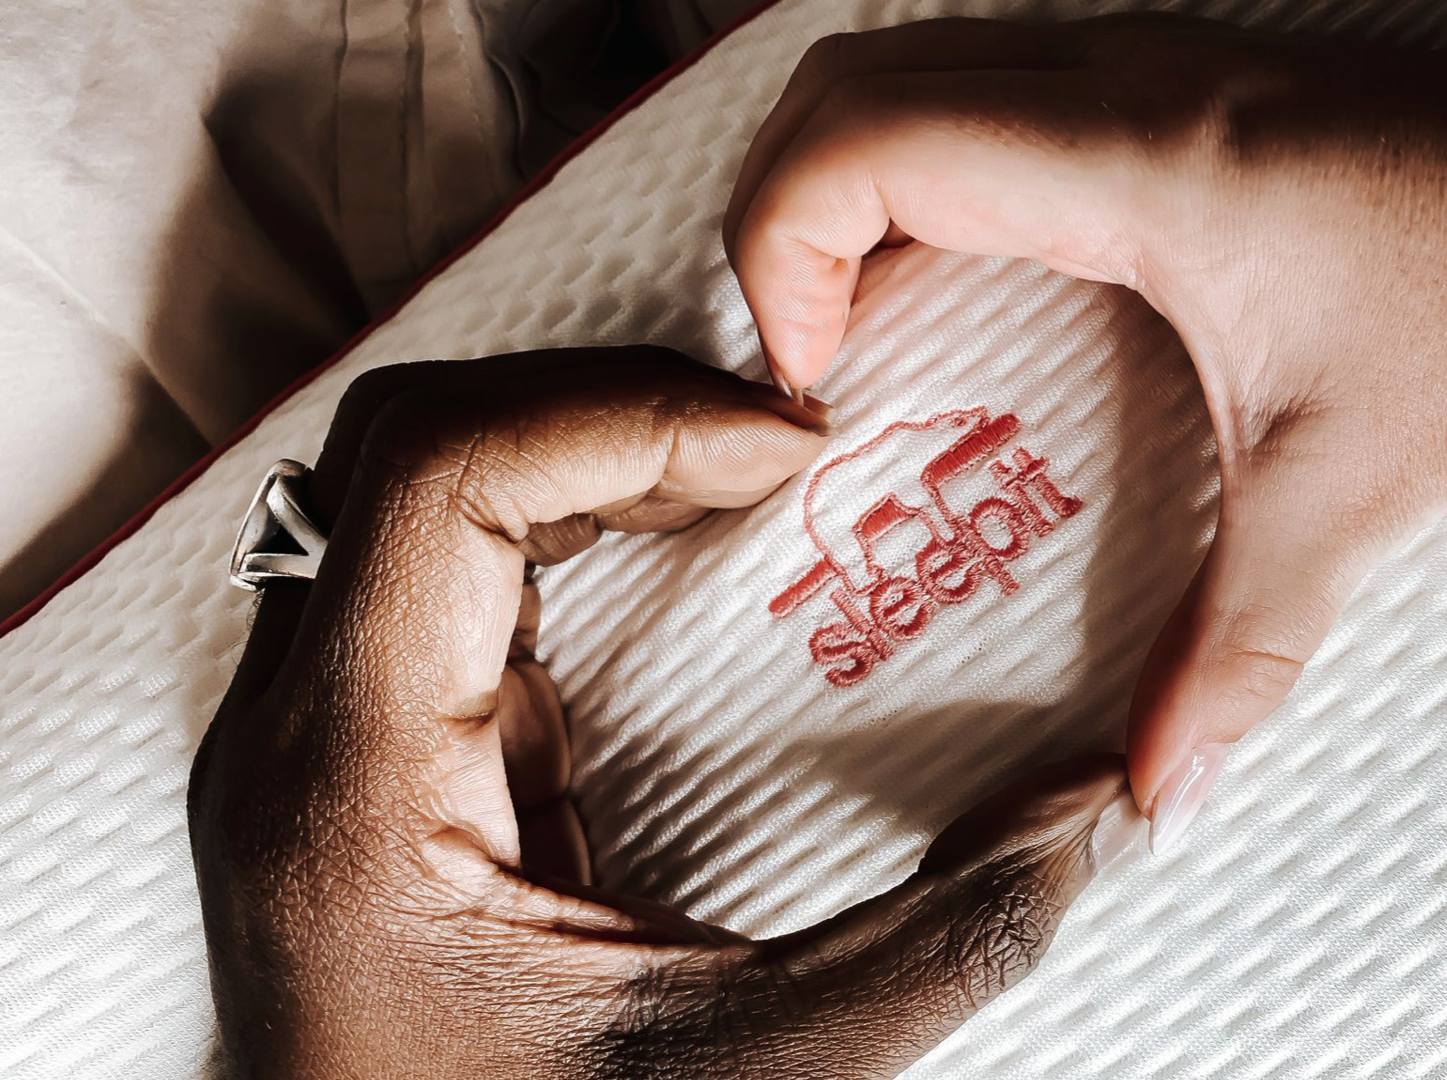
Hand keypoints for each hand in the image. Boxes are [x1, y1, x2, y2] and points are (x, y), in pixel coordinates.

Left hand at [189, 346, 1141, 1078]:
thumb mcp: (756, 1074)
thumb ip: (944, 942)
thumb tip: (1096, 810)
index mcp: (353, 789)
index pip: (444, 480)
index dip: (625, 414)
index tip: (786, 453)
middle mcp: (301, 737)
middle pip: (410, 444)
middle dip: (607, 402)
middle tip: (775, 445)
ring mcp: (318, 737)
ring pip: (408, 484)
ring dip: (578, 443)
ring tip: (733, 472)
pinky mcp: (366, 753)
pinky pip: (434, 559)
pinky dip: (558, 510)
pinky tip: (665, 550)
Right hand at [724, 16, 1446, 848]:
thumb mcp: (1359, 490)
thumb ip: (1240, 644)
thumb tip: (1156, 787)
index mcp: (1136, 167)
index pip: (866, 141)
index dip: (783, 250)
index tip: (814, 376)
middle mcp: (1122, 83)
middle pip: (855, 80)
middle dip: (783, 210)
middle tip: (810, 353)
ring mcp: (1153, 62)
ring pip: (916, 65)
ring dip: (856, 183)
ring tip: (868, 323)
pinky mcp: (1186, 82)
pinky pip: (994, 87)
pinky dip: (931, 169)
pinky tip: (975, 282)